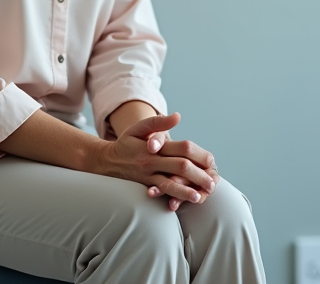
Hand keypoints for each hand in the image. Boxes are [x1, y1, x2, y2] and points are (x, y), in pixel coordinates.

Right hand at [94, 113, 216, 206]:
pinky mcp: (145, 186)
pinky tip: (181, 204)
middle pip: (180, 167)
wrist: (106, 161)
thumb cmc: (127, 142)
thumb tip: (177, 116)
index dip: (199, 154)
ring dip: (186, 191)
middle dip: (199, 175)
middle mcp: (151, 162)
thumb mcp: (139, 128)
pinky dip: (172, 198)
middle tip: (213, 182)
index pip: (182, 148)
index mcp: (154, 146)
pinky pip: (160, 193)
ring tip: (201, 197)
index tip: (211, 160)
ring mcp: (148, 176)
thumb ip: (158, 123)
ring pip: (170, 184)